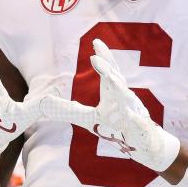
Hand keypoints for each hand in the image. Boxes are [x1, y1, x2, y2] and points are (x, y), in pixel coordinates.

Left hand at [40, 39, 180, 171]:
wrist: (143, 143)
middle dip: (106, 68)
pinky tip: (133, 117)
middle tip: (95, 56)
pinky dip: (136, 120)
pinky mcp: (140, 130)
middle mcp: (124, 99)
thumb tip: (44, 103)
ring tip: (109, 77)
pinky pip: (138, 125)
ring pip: (126, 99)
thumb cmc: (116, 126)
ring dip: (119, 88)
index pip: (108, 71)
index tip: (95, 43)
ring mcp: (133, 114)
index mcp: (113, 93)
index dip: (103, 57)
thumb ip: (68, 110)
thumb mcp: (88, 118)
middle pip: (116, 80)